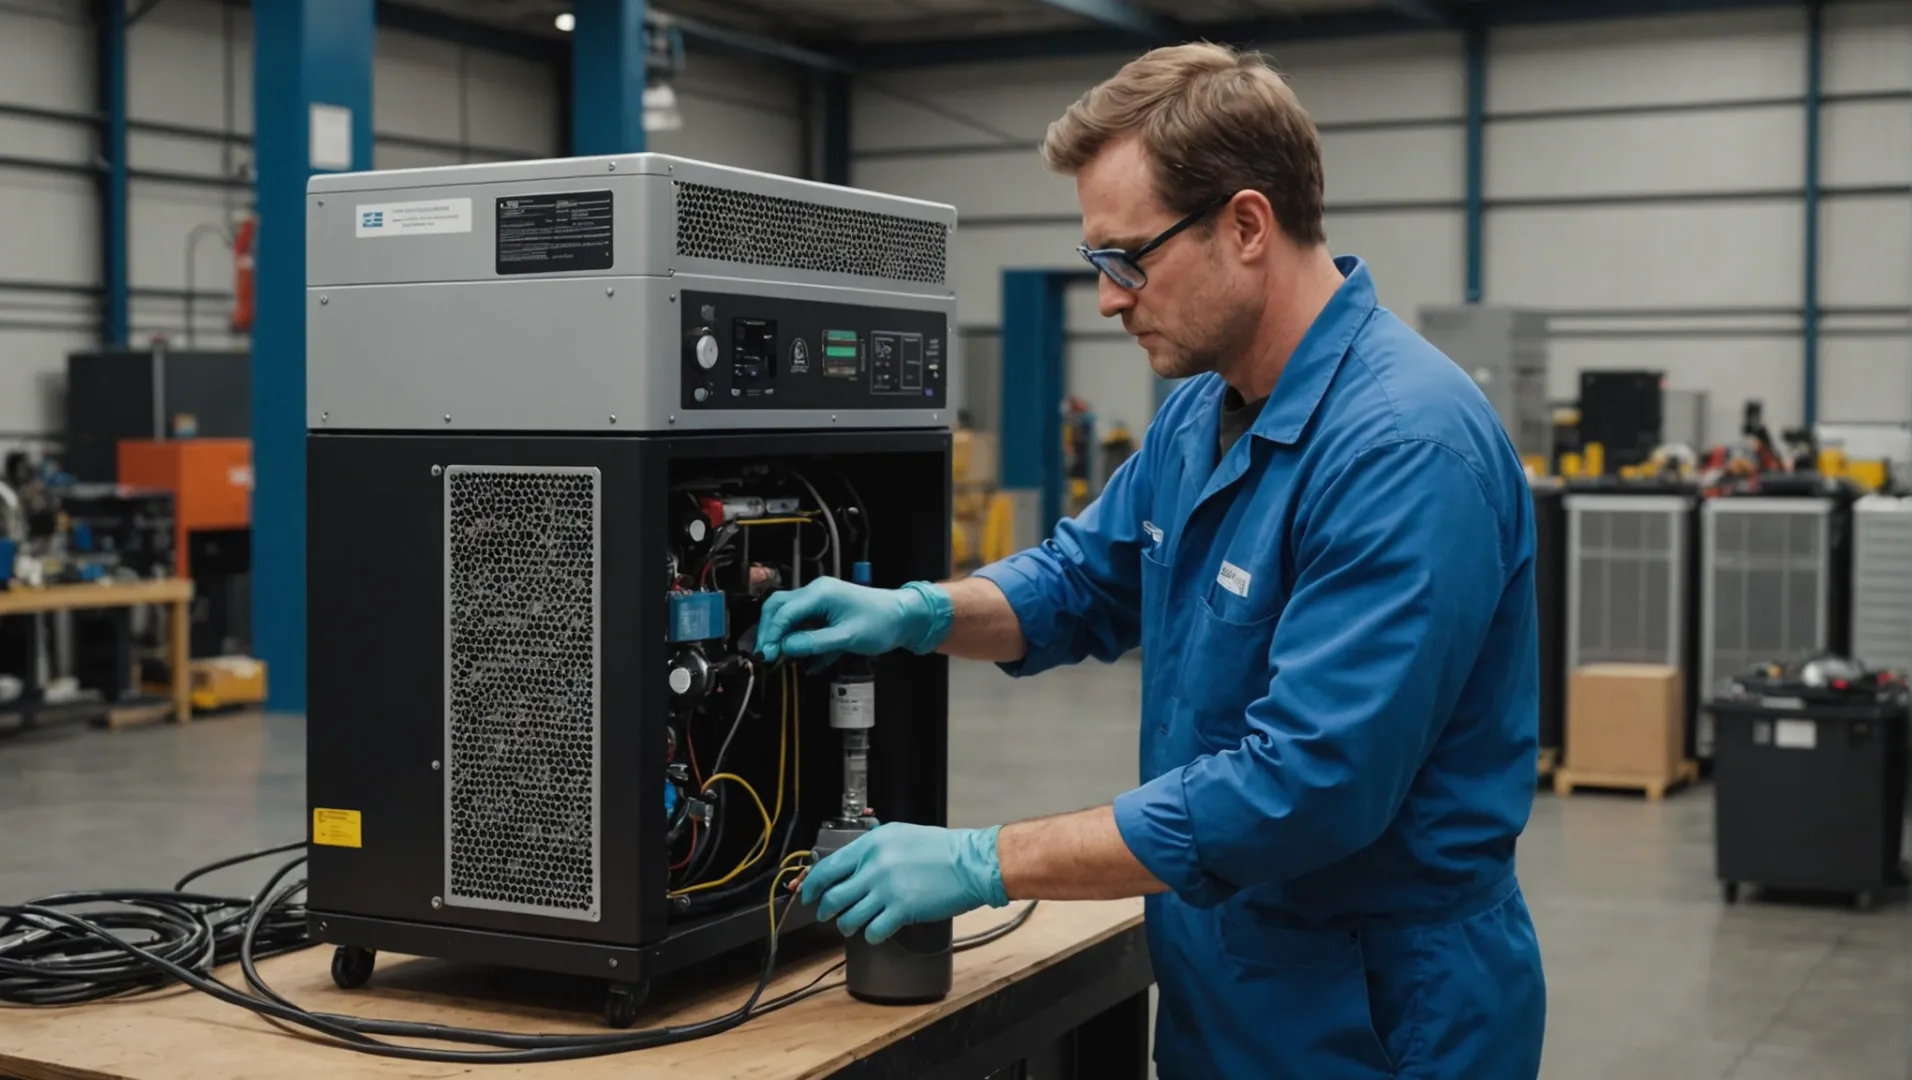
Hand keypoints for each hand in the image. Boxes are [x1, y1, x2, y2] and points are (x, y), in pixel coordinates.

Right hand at [755, 578, 950, 664]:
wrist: (904, 617)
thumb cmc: (881, 622)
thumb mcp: (848, 637)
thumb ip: (815, 642)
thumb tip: (786, 648)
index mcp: (820, 593)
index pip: (783, 612)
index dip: (771, 635)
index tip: (766, 656)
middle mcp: (816, 593)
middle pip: (779, 608)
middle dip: (769, 632)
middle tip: (766, 656)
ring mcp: (820, 601)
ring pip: (789, 616)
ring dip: (782, 637)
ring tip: (779, 660)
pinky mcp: (826, 612)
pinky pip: (804, 624)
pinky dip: (799, 640)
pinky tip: (803, 661)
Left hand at [800, 823, 1006, 944]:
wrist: (972, 863)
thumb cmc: (942, 850)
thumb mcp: (900, 835)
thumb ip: (873, 849)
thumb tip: (849, 866)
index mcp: (872, 844)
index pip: (828, 867)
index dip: (812, 885)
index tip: (808, 894)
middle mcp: (875, 866)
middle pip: (833, 897)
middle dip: (824, 911)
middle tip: (826, 915)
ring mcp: (887, 889)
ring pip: (848, 918)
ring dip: (846, 926)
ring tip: (852, 926)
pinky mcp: (902, 910)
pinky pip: (873, 931)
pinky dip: (870, 936)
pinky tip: (876, 932)